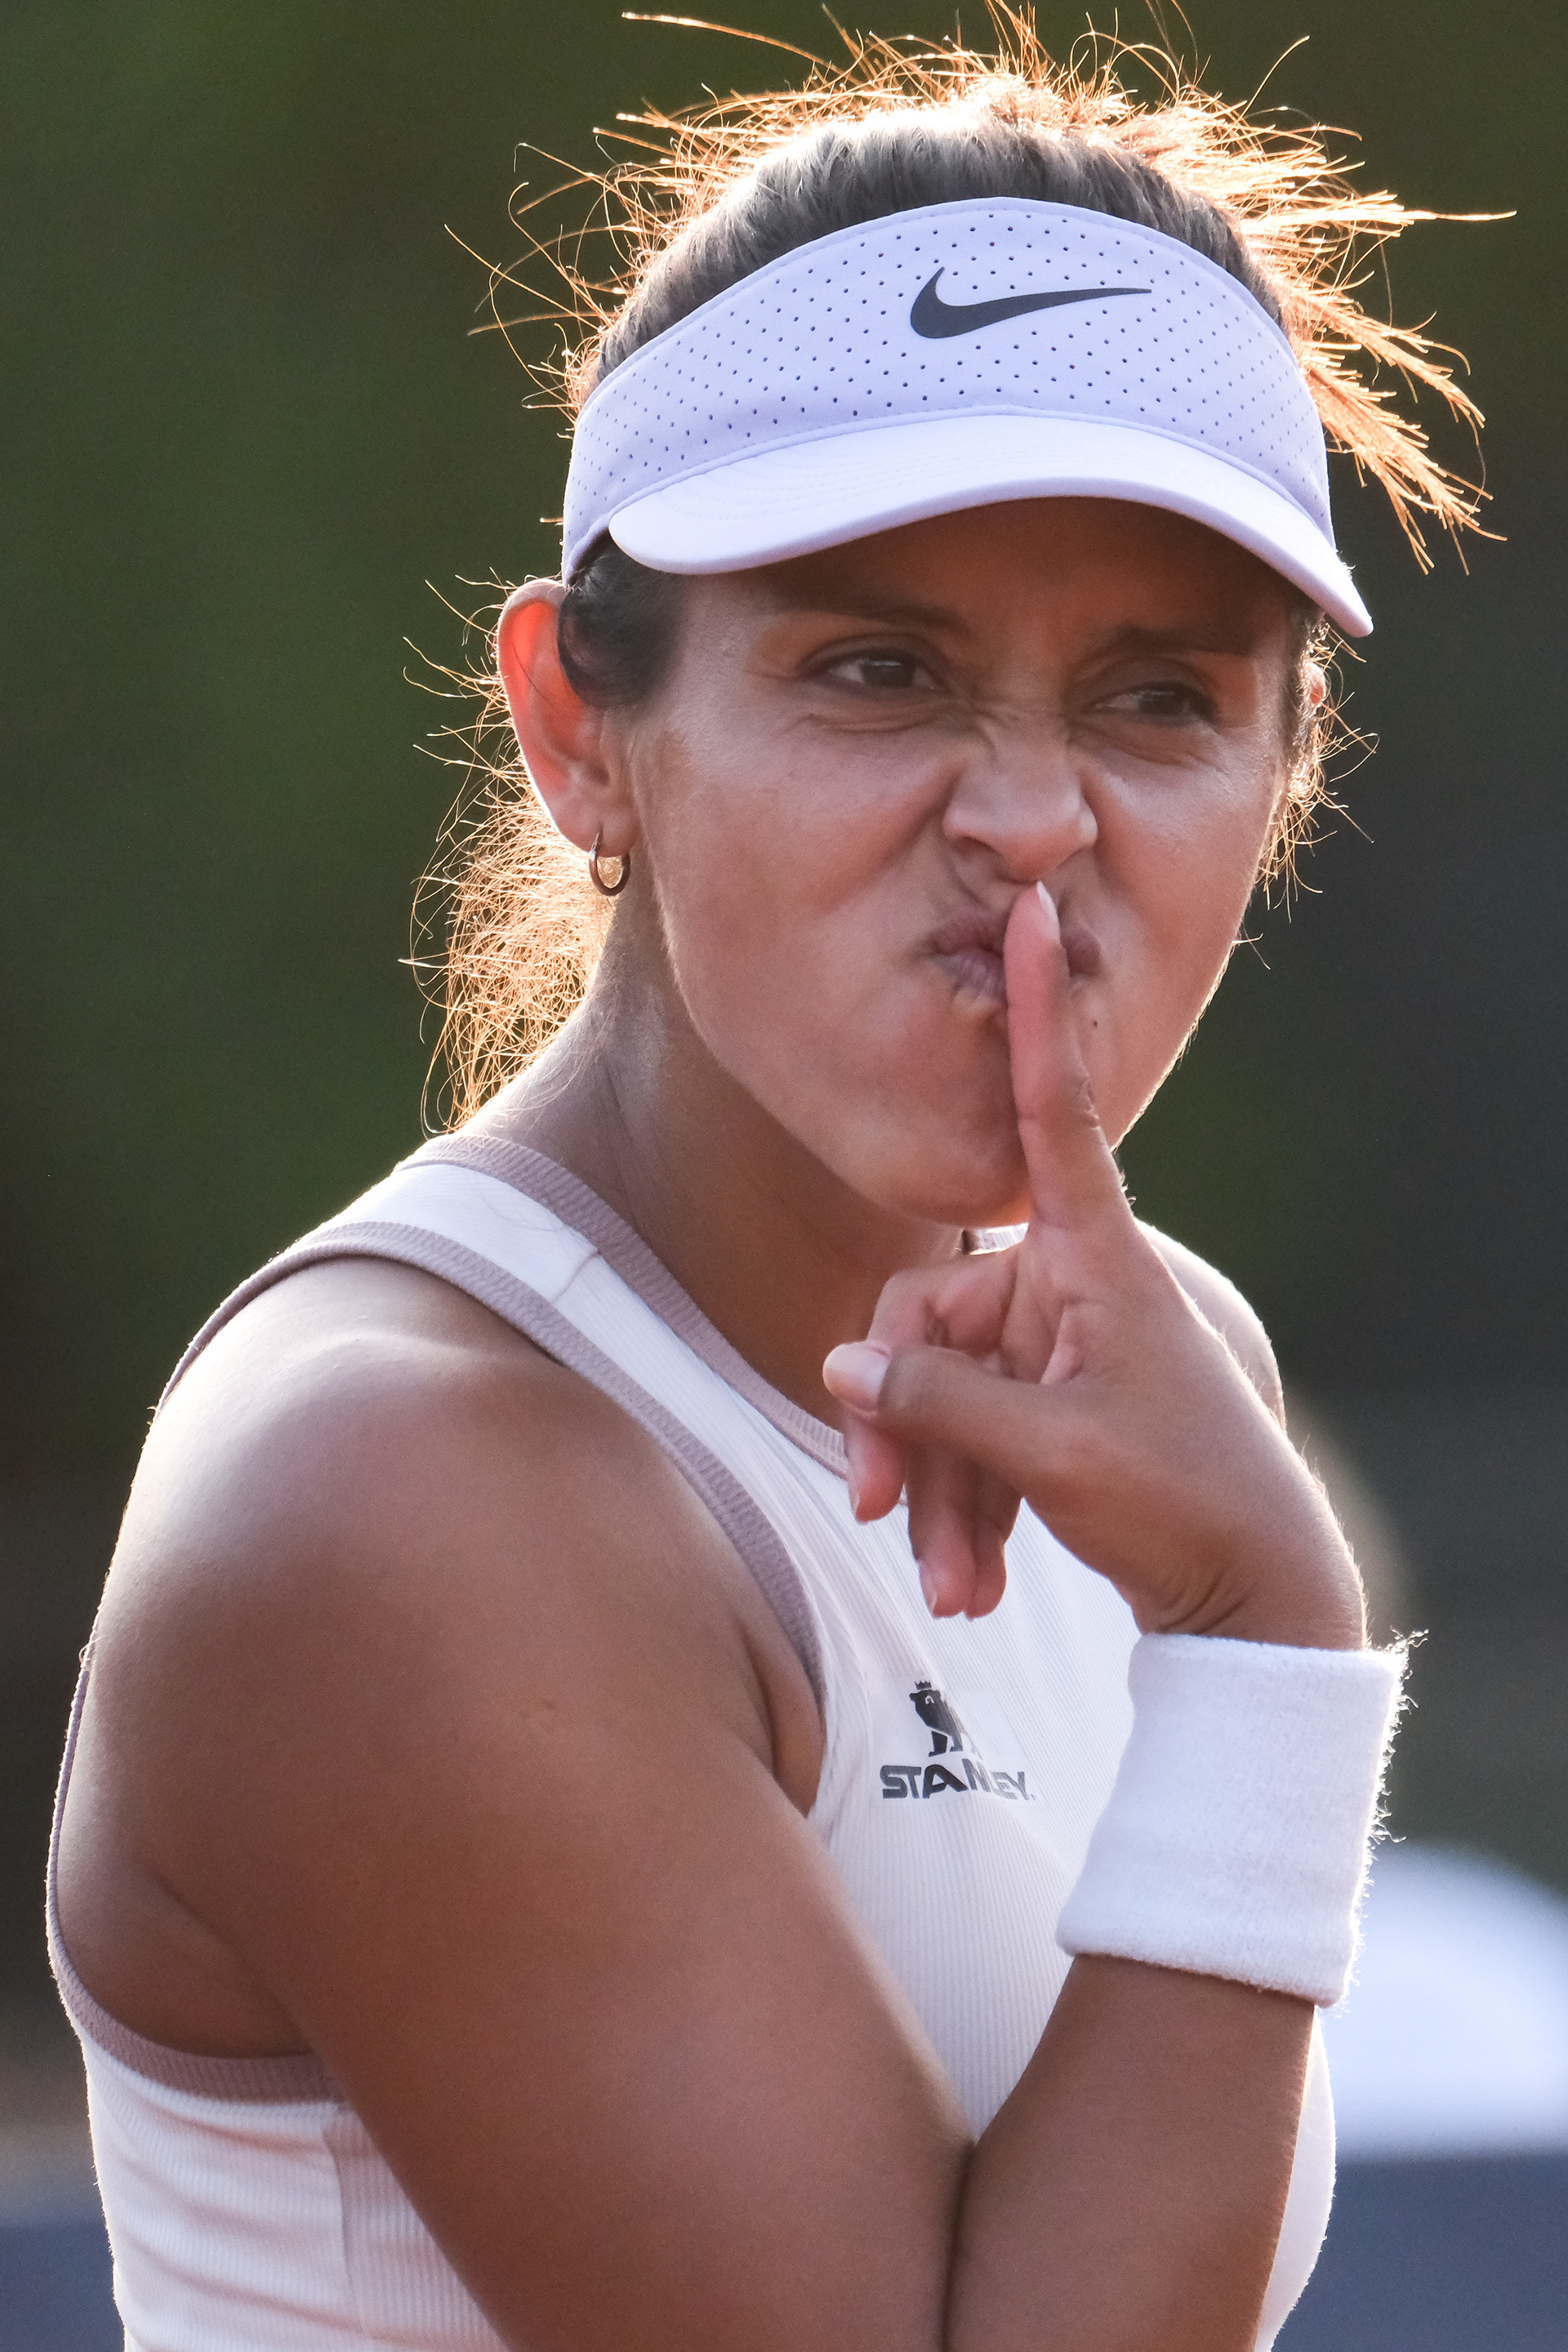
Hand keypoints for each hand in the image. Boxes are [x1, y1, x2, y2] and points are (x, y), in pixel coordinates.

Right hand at [823, 886, 1363, 1649]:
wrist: (1250, 1600)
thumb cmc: (1179, 1504)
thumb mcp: (1055, 1456)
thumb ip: (941, 1403)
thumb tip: (841, 1368)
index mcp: (1095, 1259)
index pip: (1052, 1108)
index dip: (1036, 1008)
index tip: (1036, 907)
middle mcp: (1067, 1285)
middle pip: (933, 1318)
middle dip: (903, 1424)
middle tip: (878, 1512)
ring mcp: (1056, 1348)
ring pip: (945, 1394)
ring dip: (936, 1492)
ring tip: (953, 1590)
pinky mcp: (1049, 1406)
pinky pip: (973, 1438)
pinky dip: (964, 1511)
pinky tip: (971, 1588)